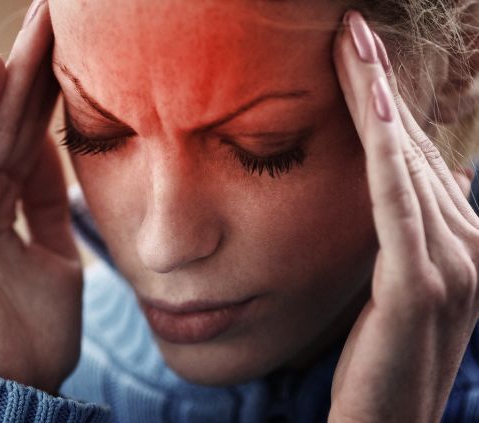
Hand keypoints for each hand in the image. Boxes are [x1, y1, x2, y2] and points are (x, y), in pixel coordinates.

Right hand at [0, 0, 81, 395]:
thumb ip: (50, 204)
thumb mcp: (56, 254)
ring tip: (36, 20)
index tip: (76, 42)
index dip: (51, 88)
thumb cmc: (34, 330)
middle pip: (7, 120)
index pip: (27, 133)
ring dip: (11, 72)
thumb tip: (60, 155)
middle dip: (34, 65)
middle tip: (55, 9)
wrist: (13, 385)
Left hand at [330, 11, 478, 421]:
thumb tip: (411, 182)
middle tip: (351, 29)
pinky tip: (370, 103)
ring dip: (376, 99)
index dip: (390, 103)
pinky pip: (396, 204)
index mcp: (469, 243)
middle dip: (379, 85)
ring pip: (406, 165)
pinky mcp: (420, 286)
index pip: (422, 158)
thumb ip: (406, 233)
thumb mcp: (397, 285)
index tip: (359, 51)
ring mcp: (455, 268)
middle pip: (416, 150)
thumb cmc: (380, 358)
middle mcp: (474, 248)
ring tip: (350, 44)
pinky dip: (384, 150)